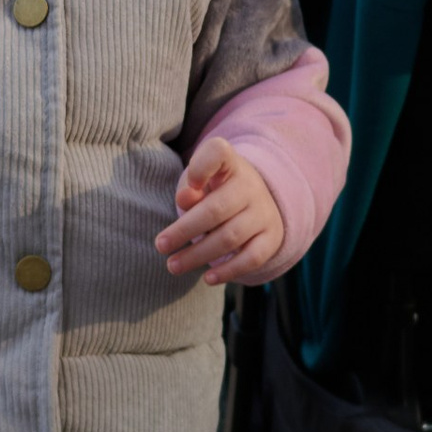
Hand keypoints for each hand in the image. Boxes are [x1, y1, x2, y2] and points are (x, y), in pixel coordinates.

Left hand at [155, 135, 285, 285]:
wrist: (253, 202)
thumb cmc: (214, 191)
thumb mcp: (199, 184)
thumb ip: (190, 190)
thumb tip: (185, 198)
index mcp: (229, 164)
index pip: (218, 153)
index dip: (202, 167)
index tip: (190, 184)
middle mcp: (250, 185)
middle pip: (216, 210)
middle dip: (184, 230)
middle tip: (160, 246)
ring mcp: (263, 212)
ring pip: (230, 237)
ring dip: (198, 255)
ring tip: (173, 266)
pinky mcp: (271, 237)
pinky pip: (252, 258)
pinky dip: (229, 270)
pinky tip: (208, 278)